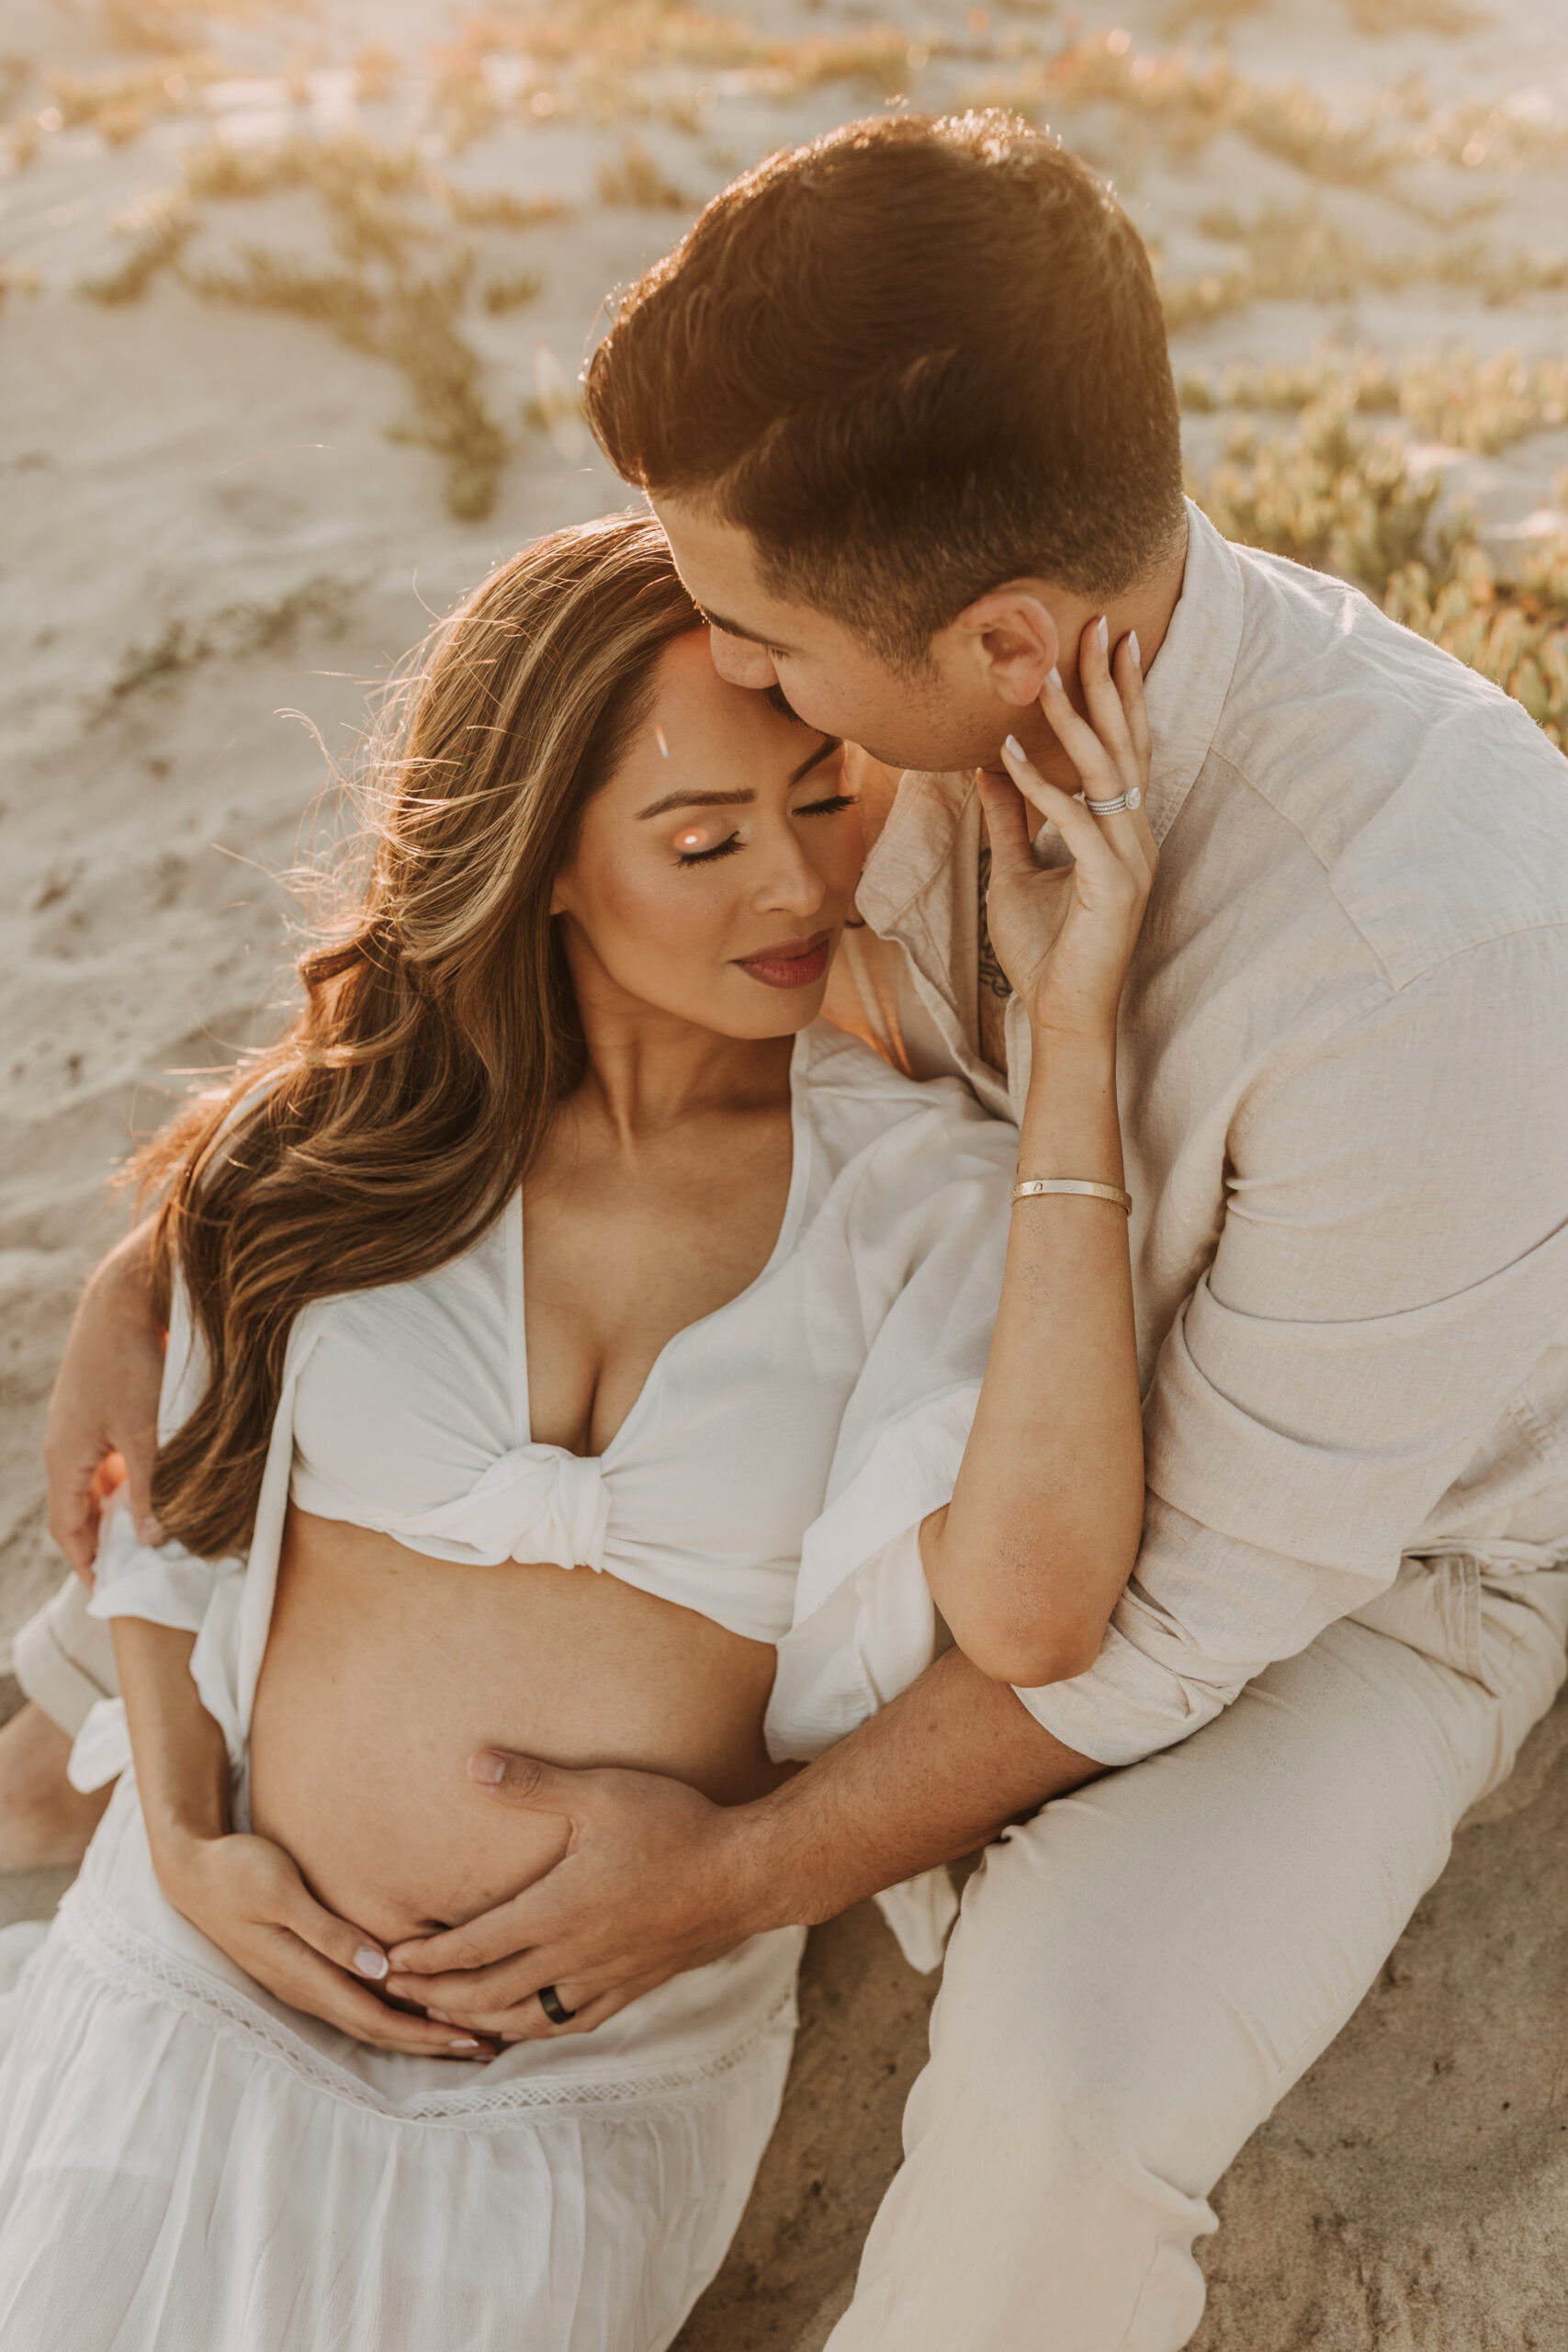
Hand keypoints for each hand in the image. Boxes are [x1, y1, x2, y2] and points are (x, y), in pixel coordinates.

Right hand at [45, 1220, 167, 1578]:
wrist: (125, 1297)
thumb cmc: (132, 1364)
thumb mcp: (147, 1433)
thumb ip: (151, 1489)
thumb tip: (153, 1539)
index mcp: (64, 1459)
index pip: (68, 1528)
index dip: (87, 1562)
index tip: (107, 1590)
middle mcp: (64, 1445)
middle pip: (79, 1507)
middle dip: (104, 1538)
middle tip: (135, 1568)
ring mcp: (79, 1424)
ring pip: (95, 1481)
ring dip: (119, 1506)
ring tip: (152, 1530)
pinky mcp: (98, 1405)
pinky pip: (106, 1456)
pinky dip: (126, 1476)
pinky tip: (157, 1480)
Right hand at [161, 1828, 497, 2058]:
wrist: (192, 1871)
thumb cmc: (238, 1872)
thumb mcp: (281, 1893)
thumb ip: (327, 1932)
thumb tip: (378, 1968)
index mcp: (304, 1975)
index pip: (376, 2018)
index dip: (424, 2032)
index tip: (470, 2037)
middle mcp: (306, 1989)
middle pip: (378, 2028)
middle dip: (431, 2041)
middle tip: (487, 2045)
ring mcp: (303, 1982)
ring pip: (368, 2019)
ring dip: (415, 2030)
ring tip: (464, 2033)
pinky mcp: (304, 1968)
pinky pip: (356, 2001)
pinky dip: (392, 2009)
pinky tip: (416, 2004)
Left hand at [383, 1754, 771, 2040]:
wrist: (744, 1874)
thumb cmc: (674, 1826)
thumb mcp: (600, 1793)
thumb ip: (533, 1782)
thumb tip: (472, 1763)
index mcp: (556, 1912)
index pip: (472, 1947)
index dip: (425, 1960)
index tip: (387, 1963)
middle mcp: (572, 1956)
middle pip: (487, 1993)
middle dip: (436, 1997)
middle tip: (395, 1995)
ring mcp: (603, 1977)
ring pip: (525, 2018)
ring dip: (477, 2021)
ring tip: (446, 2018)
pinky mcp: (631, 1985)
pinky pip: (570, 2023)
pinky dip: (534, 2030)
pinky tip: (524, 2026)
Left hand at [977, 615, 1155, 1041]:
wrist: (1062, 1016)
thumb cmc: (1044, 953)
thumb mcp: (1013, 872)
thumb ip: (1007, 818)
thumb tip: (987, 765)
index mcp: (1121, 832)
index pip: (1124, 748)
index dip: (1119, 694)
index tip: (1111, 639)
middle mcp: (1134, 838)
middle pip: (1124, 745)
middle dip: (1108, 684)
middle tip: (1096, 625)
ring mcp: (1129, 861)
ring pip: (1103, 775)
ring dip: (1071, 722)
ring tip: (1042, 675)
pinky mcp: (1111, 887)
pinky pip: (1072, 823)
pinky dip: (1039, 787)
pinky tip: (1006, 754)